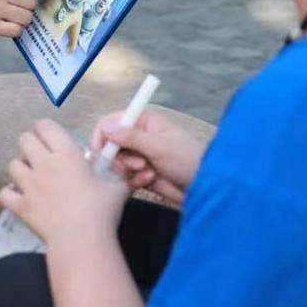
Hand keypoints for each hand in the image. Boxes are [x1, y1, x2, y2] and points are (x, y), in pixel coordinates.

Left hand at [0, 119, 127, 247]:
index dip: (46, 129)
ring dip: (21, 168)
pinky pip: (5, 193)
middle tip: (42, 156)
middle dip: (31, 144)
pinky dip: (10, 194)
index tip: (52, 137)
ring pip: (13, 165)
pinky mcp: (21, 206)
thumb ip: (121, 176)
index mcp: (67, 155)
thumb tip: (134, 171)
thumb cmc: (102, 212)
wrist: (82, 240)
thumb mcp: (118, 188)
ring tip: (31, 177)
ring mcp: (30, 185)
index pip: (45, 126)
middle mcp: (44, 165)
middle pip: (24, 139)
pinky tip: (21, 197)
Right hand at [90, 109, 204, 205]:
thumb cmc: (188, 159)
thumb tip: (106, 128)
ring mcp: (139, 155)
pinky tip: (151, 180)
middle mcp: (138, 136)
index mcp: (142, 121)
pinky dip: (135, 180)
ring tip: (149, 172)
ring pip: (116, 163)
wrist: (204, 185)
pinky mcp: (141, 173)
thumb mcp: (158, 145)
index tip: (102, 153)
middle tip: (137, 164)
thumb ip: (130, 137)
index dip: (102, 137)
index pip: (110, 123)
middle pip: (110, 145)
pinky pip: (126, 177)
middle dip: (119, 158)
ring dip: (129, 170)